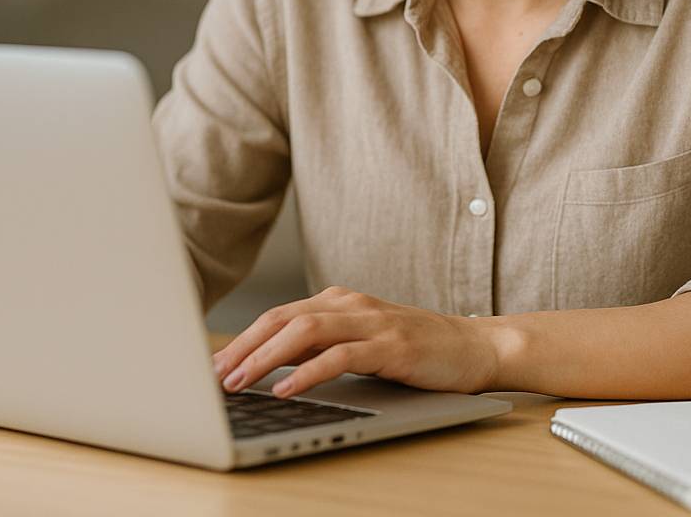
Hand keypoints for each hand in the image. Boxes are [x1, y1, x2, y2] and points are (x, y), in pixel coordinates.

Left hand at [211, 286, 499, 398]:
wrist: (475, 347)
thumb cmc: (416, 349)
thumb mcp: (362, 343)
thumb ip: (323, 347)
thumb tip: (271, 365)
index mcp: (339, 301)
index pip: (279, 316)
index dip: (243, 338)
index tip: (215, 363)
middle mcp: (350, 304)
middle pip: (282, 319)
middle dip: (243, 346)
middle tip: (214, 373)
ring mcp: (371, 322)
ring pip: (303, 333)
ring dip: (264, 358)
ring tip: (239, 381)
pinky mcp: (390, 345)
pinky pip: (339, 356)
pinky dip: (307, 373)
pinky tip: (286, 389)